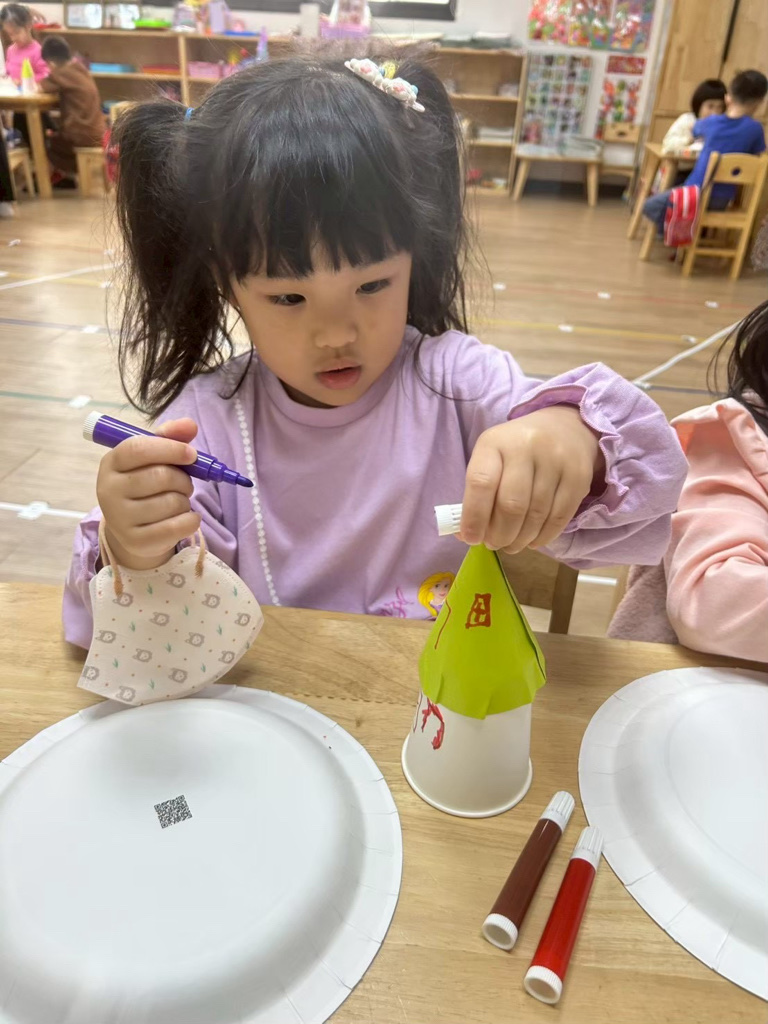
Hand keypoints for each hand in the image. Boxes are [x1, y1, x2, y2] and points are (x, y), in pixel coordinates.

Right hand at [97, 418, 201, 570]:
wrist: (132, 528)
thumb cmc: (145, 484)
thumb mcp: (153, 457)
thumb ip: (170, 437)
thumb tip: (190, 425)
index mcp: (111, 463)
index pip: (138, 449)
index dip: (170, 449)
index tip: (192, 454)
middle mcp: (108, 490)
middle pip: (160, 476)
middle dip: (183, 479)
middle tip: (185, 484)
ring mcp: (119, 519)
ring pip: (172, 502)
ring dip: (185, 500)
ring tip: (177, 502)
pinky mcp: (136, 541)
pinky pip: (177, 526)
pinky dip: (191, 520)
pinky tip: (186, 517)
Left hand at [460, 406, 601, 553]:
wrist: (565, 428)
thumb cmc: (517, 450)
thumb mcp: (492, 458)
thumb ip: (478, 493)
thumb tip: (468, 535)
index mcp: (495, 442)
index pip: (481, 482)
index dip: (474, 516)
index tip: (471, 538)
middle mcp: (526, 446)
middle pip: (512, 505)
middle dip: (500, 534)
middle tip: (495, 544)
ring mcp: (556, 460)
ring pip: (536, 515)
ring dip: (521, 539)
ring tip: (512, 545)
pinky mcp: (579, 475)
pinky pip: (560, 517)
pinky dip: (544, 536)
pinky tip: (533, 540)